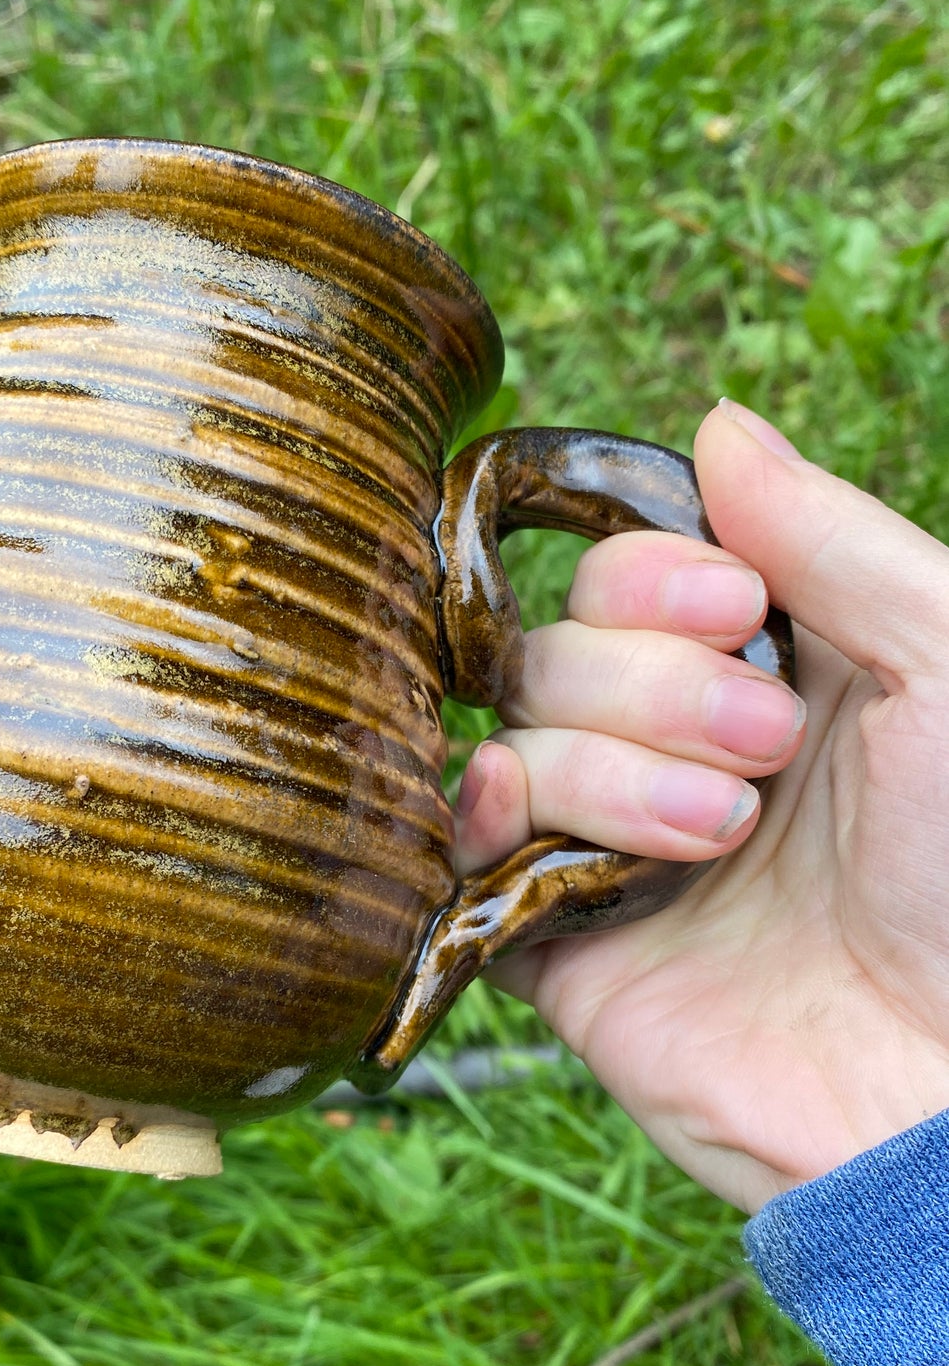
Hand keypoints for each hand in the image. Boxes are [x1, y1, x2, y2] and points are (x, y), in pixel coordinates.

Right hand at [457, 399, 948, 1211]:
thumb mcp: (945, 662)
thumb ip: (830, 535)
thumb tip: (715, 424)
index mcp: (762, 670)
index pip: (630, 569)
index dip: (656, 575)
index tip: (738, 612)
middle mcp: (673, 746)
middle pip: (559, 645)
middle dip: (651, 685)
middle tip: (766, 753)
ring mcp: (608, 843)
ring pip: (517, 740)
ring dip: (611, 770)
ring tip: (723, 838)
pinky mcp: (556, 941)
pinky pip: (465, 852)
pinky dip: (482, 815)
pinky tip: (528, 819)